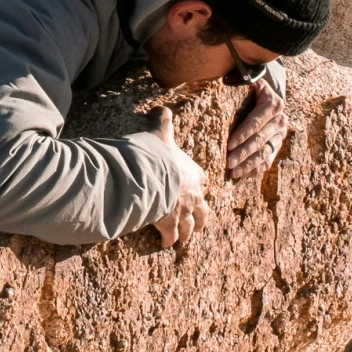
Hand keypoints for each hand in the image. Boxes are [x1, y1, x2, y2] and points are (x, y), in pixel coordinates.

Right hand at [152, 107, 210, 248]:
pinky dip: (168, 240)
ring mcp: (183, 212)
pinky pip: (171, 236)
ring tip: (182, 239)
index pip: (202, 181)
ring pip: (190, 227)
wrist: (149, 177)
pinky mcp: (170, 224)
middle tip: (197, 224)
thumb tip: (161, 108)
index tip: (197, 190)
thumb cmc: (156, 154)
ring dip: (187, 233)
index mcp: (193, 174)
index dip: (199, 186)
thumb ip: (162, 121)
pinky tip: (164, 244)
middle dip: (200, 218)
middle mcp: (193, 195)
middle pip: (202, 211)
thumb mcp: (160, 132)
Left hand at [225, 80, 287, 181]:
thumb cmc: (248, 89)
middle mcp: (280, 120)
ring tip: (233, 172)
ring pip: (264, 153)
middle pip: (260, 140)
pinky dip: (254, 169)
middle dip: (243, 153)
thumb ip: (240, 83)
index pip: (256, 122)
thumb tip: (225, 82)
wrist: (264, 94)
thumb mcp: (247, 82)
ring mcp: (280, 135)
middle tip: (228, 163)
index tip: (228, 144)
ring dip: (248, 164)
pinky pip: (267, 161)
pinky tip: (242, 175)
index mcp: (273, 104)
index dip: (242, 134)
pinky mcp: (277, 146)